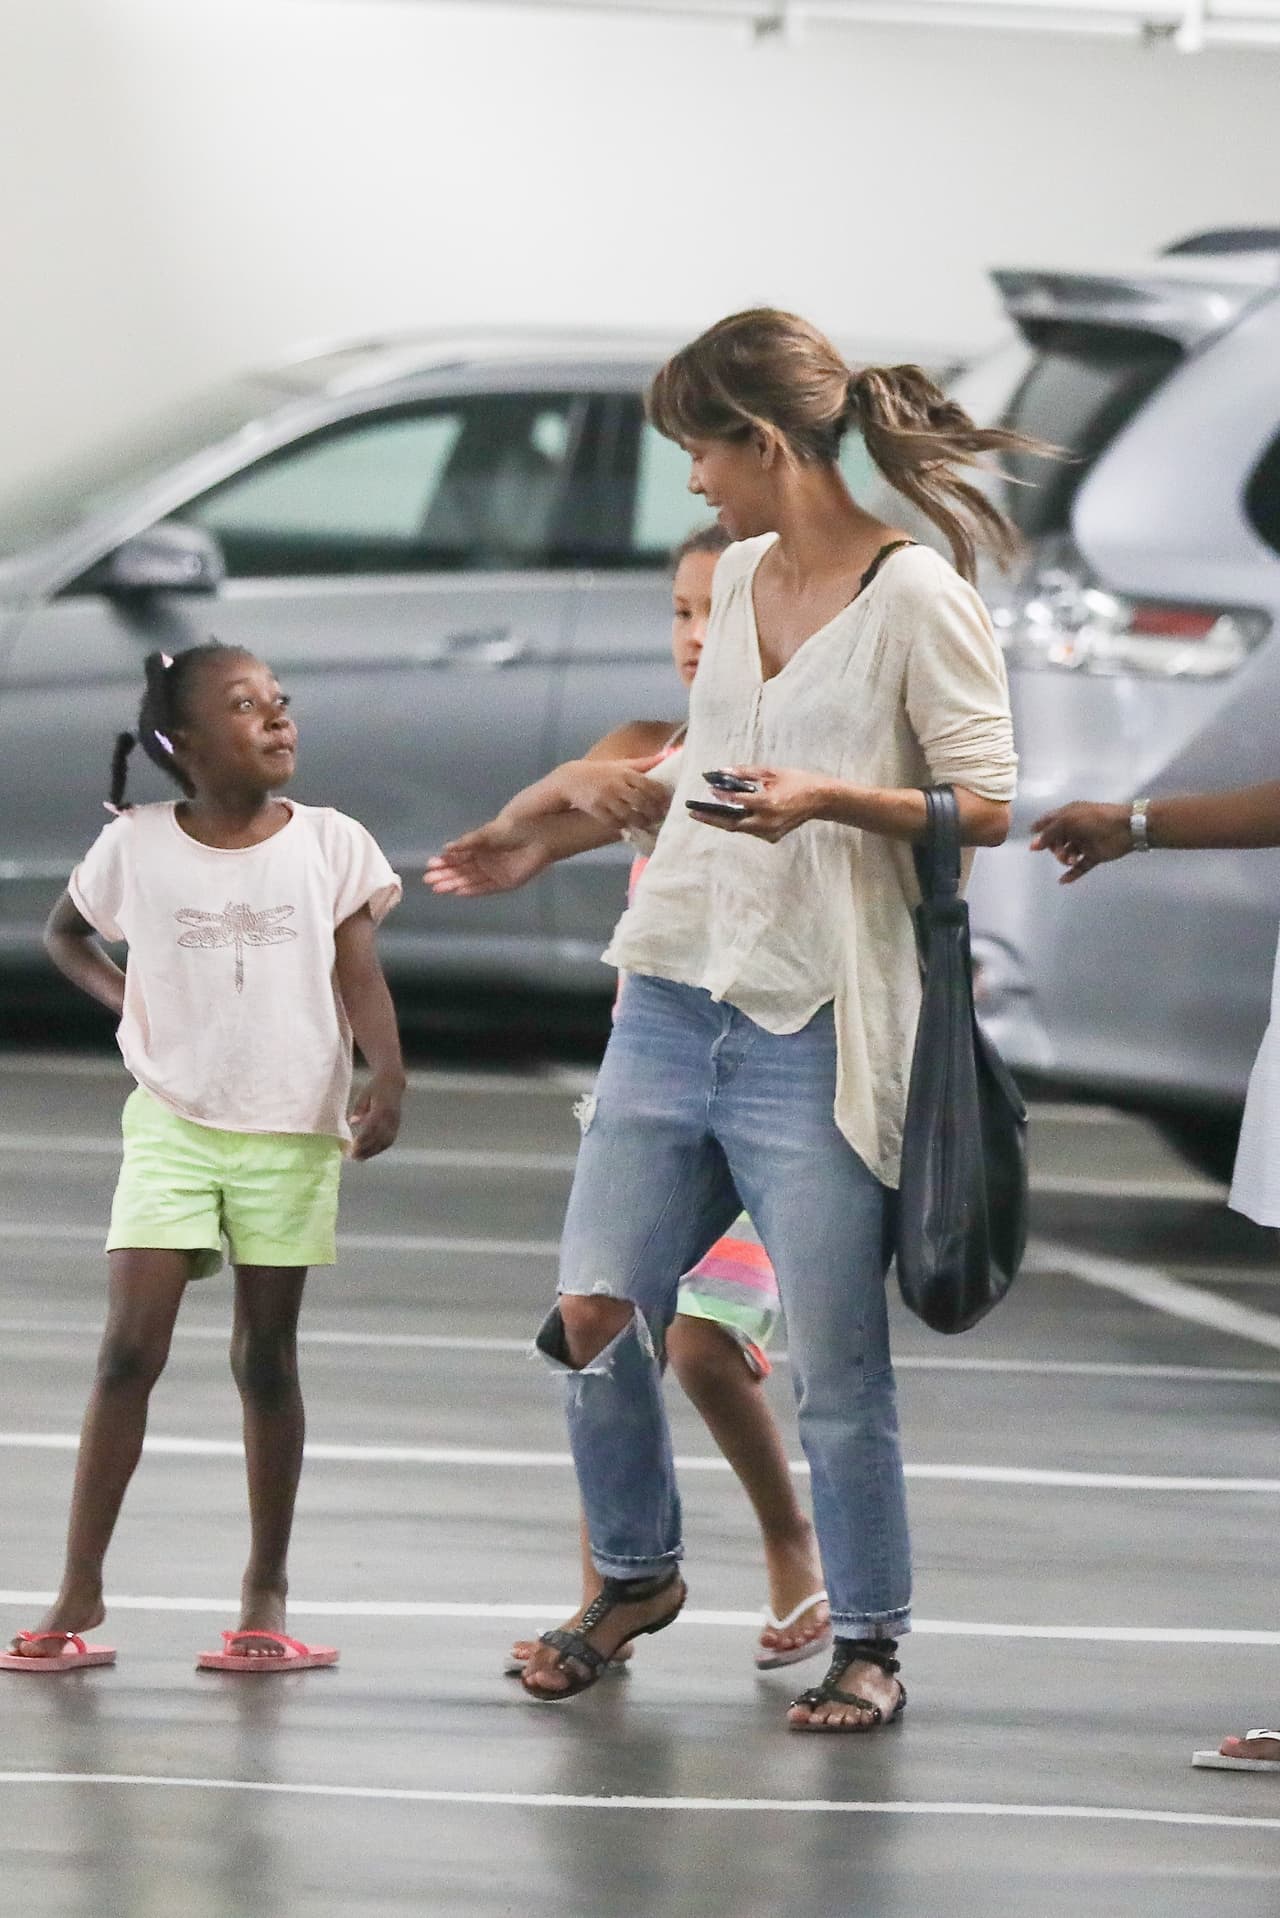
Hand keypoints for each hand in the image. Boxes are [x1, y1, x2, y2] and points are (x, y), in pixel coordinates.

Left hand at [348, 1074, 402, 1160]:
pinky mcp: (397, 1125)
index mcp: (381, 1108)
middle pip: (377, 1138)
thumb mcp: (364, 1095)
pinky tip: (371, 1153)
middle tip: (352, 1157)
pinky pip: (389, 1140)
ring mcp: (395, 1122)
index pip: (371, 1128)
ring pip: (384, 1141)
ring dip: (372, 1151)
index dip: (362, 1139)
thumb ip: (359, 1109)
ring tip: (360, 1158)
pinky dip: (380, 1148)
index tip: (351, 1148)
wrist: (393, 1082)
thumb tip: (353, 1122)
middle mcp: (390, 1117)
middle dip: (365, 1149)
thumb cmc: (375, 1088)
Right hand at [424, 819, 552, 897]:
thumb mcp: (487, 833)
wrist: (537, 839)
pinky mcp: (504, 883)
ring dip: (453, 884)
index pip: (457, 857)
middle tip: (428, 880)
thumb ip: (468, 842)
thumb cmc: (512, 831)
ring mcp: (493, 873)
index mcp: (479, 847)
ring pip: (469, 880)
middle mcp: (484, 861)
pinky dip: (470, 890)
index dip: (444, 862)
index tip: (429, 865)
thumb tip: (446, 847)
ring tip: (437, 888)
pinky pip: (483, 888)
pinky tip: (457, 892)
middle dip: (444, 875)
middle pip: (460, 871)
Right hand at [555, 756, 670, 830]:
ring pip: (629, 814)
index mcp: (625, 772)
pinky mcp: (595, 809)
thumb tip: (667, 755)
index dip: (660, 796)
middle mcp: (616, 784)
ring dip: (641, 822)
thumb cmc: (601, 771)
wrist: (571, 779)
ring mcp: (605, 798)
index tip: (667, 803)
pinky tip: (628, 825)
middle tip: (659, 817)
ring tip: (647, 824)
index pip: (648, 785)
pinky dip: (623, 825)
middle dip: (653, 812)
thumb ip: (644, 763)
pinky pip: (613, 822)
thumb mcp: (621, 764)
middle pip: (641, 801)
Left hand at [691, 767, 828, 843]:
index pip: (737, 802)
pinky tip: (728, 815)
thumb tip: (722, 772)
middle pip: (732, 824)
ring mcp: (770, 832)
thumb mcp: (772, 772)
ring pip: (740, 828)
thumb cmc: (798, 781)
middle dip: (711, 819)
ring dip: (723, 822)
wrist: (821, 800)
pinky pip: (751, 830)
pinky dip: (740, 822)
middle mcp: (767, 821)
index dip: (721, 797)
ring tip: (705, 814)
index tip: (708, 791)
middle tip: (693, 814)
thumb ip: (746, 772)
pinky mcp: (773, 836)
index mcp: (768, 803)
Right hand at [1030, 801, 1131, 882]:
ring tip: (1070, 861)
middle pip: (1056, 840)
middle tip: (1060, 852)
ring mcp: (1085, 842)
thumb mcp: (1068, 821)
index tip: (1031, 835)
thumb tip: (1034, 845)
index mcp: (1069, 815)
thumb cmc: (1094, 820)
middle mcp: (1075, 828)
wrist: (1125, 828)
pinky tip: (1063, 881)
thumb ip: (1049, 833)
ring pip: (1067, 854)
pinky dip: (1072, 874)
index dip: (1040, 826)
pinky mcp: (1094, 855)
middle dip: (1053, 847)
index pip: (1050, 820)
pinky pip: (1080, 867)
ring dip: (1064, 859)